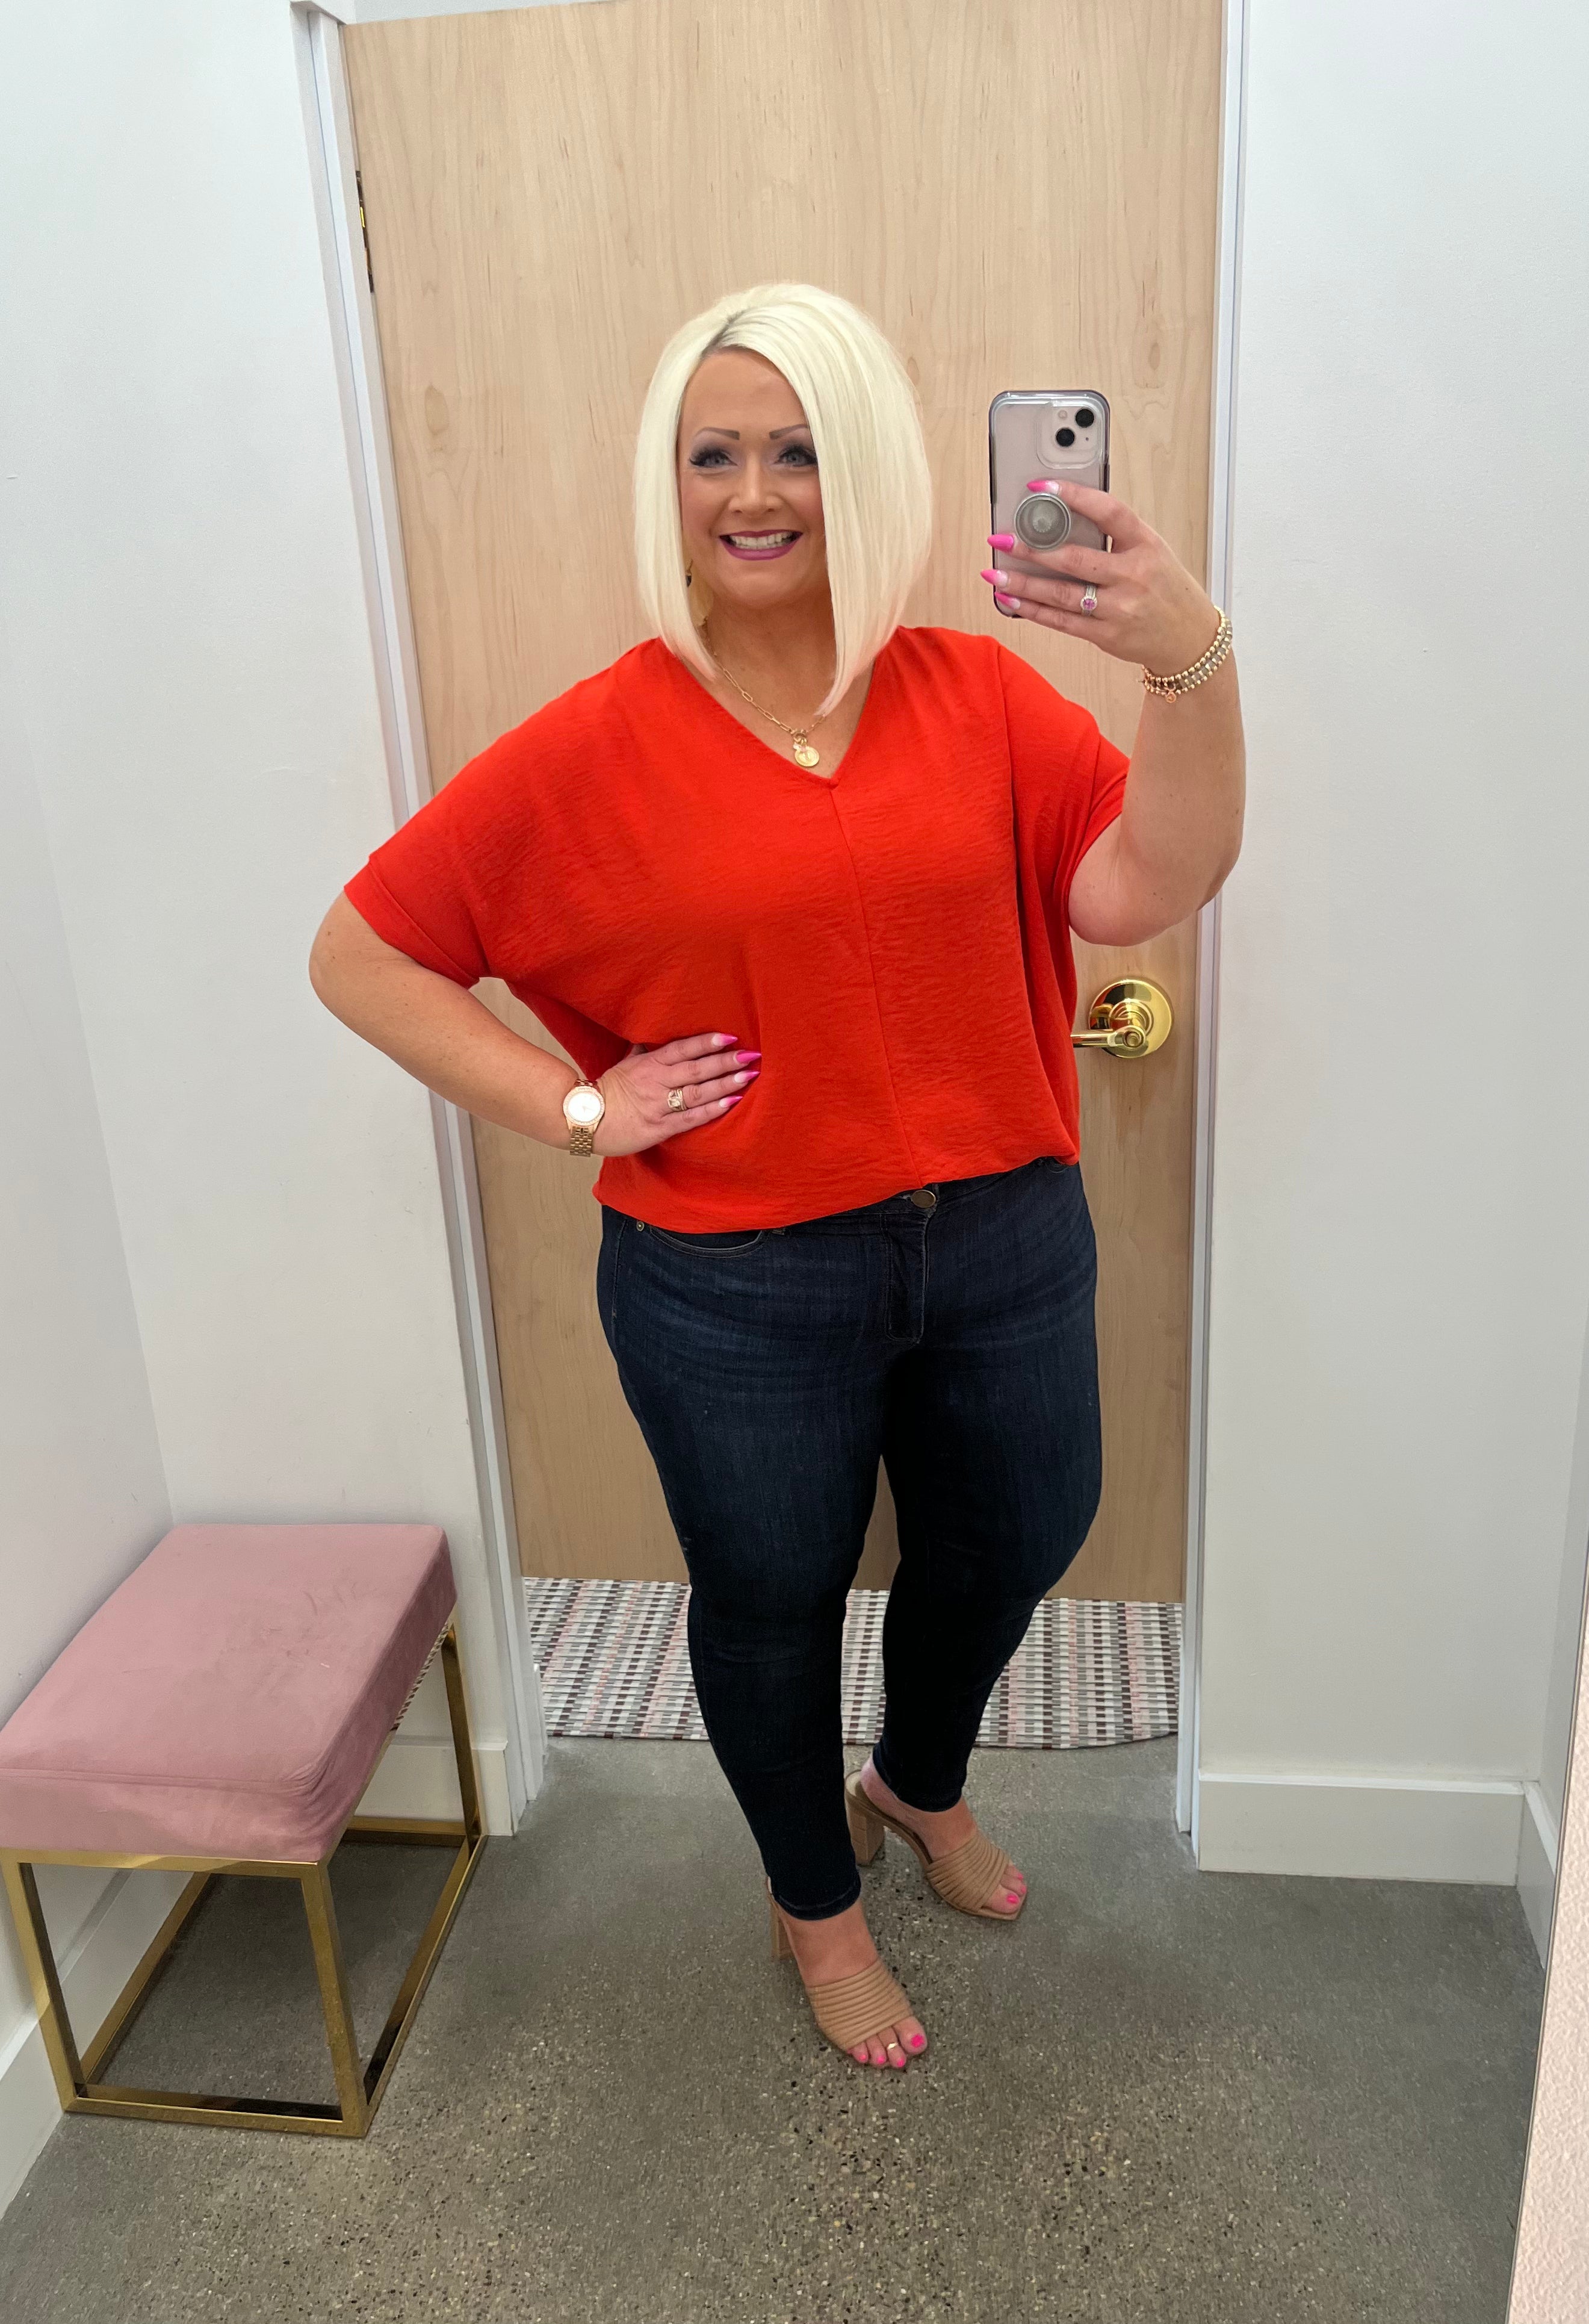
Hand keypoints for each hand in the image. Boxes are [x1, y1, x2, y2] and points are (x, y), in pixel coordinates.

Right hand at [589, 1032, 759, 1155]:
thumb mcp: (623, 1065)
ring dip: (724, 1083)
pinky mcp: (659, 1128)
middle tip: (751, 1055)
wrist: (583, 1120)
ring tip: (748, 1076)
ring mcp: (658, 1106)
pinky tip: (731, 1103)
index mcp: (648, 1064)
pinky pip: (689, 1118)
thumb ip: (642, 1052)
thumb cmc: (606, 1092)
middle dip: (725, 1061)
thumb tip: (652, 1037)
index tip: (730, 1037)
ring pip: (696, 1092)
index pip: (681, 1049)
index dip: (706, 1043)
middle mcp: (655, 1082)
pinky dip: (711, 1110)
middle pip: (696, 1069)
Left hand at [981, 480, 1219, 676]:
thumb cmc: (1166, 588)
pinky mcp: (1107, 635)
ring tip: (995, 574)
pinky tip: (1012, 601)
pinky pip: (1062, 622)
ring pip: (1062, 595)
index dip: (1073, 496)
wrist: (1189, 638)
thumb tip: (1059, 521)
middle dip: (1032, 549)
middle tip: (1002, 539)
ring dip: (1023, 585)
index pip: (1109, 511)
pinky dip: (1034, 611)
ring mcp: (1119, 609)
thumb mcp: (1151, 551)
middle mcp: (1133, 576)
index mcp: (1146, 545)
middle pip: (1075, 559)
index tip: (1040, 486)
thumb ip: (1115, 537)